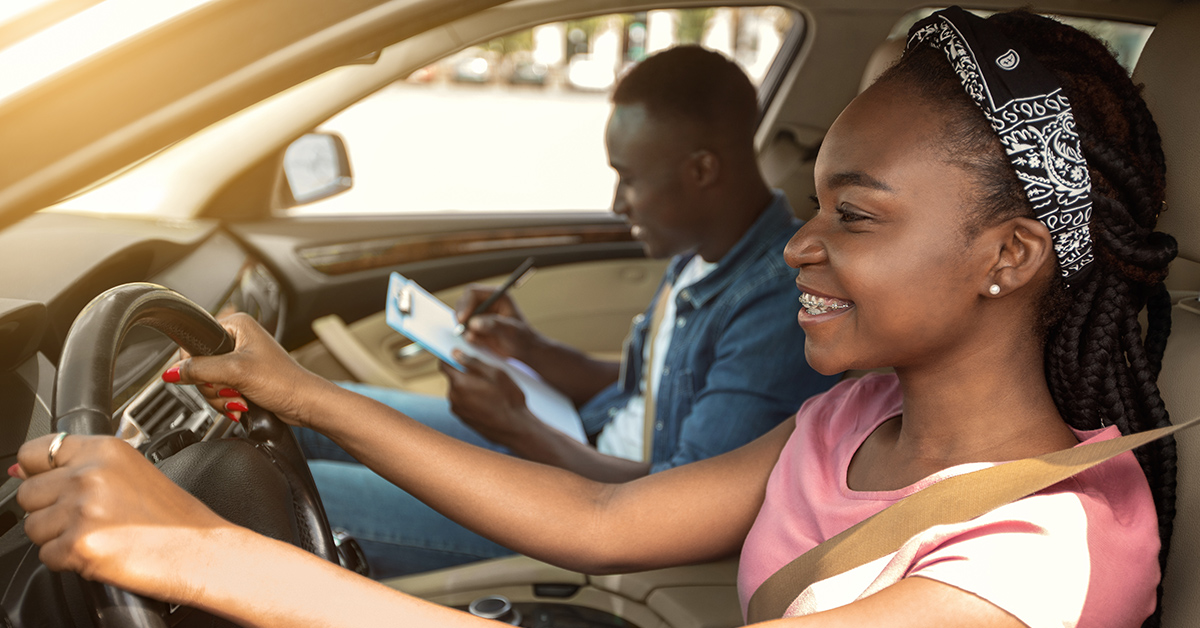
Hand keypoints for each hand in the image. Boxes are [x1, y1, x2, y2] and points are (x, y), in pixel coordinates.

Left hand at [14, 433, 231, 604]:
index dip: (37, 471)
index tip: (48, 483)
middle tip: (89, 518)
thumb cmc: (174, 517)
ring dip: (57, 537)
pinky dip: (67, 560)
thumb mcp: (132, 472)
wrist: (202, 551)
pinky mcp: (80, 544)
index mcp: (105, 450)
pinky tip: (100, 552)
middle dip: (50, 510)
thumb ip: (79, 465)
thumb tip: (19, 469)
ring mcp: (83, 509)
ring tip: (99, 535)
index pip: (35, 451)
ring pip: (33, 527)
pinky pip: (47, 555)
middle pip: (27, 493)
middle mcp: (91, 474)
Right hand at [163, 313, 332, 427]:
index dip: (195, 364)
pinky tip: (242, 404)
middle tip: (232, 389)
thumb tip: (171, 373)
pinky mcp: (242, 379)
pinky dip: (227, 402)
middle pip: (199, 367)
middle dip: (214, 386)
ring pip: (208, 383)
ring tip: (241, 397)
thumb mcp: (235, 372)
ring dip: (221, 397)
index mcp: (236, 325)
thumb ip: (199, 370)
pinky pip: (220, 392)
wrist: (304, 404)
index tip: (210, 377)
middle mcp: (237, 340)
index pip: (194, 342)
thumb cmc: (283, 381)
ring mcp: (239, 361)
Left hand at [440, 351, 538, 445]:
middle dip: (465, 374)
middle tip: (486, 376)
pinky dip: (472, 399)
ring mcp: (457, 410)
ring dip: (470, 388)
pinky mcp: (463, 419)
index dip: (451, 358)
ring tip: (490, 391)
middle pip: (453, 378)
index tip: (460, 356)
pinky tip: (489, 403)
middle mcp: (453, 397)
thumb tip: (454, 353)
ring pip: (459, 391)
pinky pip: (463, 403)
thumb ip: (472, 362)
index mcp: (459, 383)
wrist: (515, 429)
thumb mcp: (495, 373)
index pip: (443, 364)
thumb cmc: (508, 399)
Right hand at [455, 285, 540, 360]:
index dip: (465, 304)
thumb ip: (494, 325)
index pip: (472, 293)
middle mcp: (486, 302)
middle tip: (461, 331)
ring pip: (460, 316)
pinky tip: (478, 343)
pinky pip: (462, 328)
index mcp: (497, 296)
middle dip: (460, 317)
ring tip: (477, 340)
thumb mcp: (511, 332)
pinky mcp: (474, 325)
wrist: (523, 351)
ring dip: (463, 328)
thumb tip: (474, 323)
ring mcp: (479, 313)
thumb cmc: (521, 339)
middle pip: (462, 302)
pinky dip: (465, 335)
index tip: (462, 319)